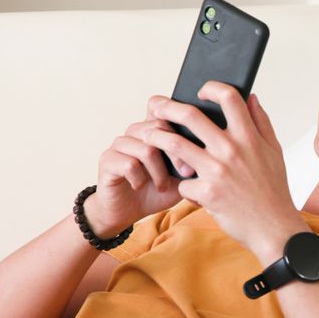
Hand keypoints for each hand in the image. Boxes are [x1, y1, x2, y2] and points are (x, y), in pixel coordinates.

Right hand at [82, 97, 186, 236]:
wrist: (127, 211)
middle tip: (186, 174)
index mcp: (151, 129)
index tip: (191, 143)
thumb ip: (192, 161)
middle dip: (177, 154)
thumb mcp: (181, 177)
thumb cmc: (156, 191)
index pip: (159, 106)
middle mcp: (134, 132)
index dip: (174, 116)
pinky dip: (140, 179)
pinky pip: (129, 164)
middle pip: (159, 127)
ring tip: (162, 186)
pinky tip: (140, 186)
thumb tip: (211, 150)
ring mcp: (119, 144)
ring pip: (146, 148)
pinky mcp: (107, 160)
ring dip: (159, 172)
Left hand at [144, 81, 307, 260]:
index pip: (229, 98)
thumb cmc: (274, 190)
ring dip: (157, 137)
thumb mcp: (274, 151)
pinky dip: (185, 186)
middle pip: (190, 115)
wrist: (274, 228)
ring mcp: (217, 171)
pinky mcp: (207, 192)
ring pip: (174, 144)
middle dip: (168, 107)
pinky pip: (184, 183)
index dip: (211, 88)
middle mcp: (231, 150)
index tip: (201, 91)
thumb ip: (261, 122)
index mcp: (249, 137)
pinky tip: (192, 192)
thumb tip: (251, 97)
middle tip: (157, 106)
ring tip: (149, 136)